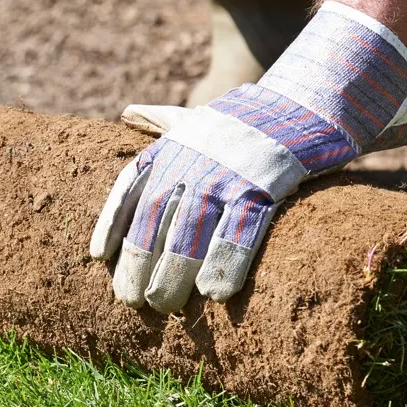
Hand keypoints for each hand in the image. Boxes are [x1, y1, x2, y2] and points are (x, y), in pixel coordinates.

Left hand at [90, 2, 406, 312]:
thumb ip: (163, 120)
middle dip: (140, 261)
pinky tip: (214, 294)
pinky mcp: (265, 183)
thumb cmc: (248, 121)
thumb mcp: (202, 115)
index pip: (130, 185)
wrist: (309, 101)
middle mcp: (193, 158)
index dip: (112, 222)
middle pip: (155, 217)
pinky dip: (226, 263)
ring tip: (163, 305)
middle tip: (135, 300)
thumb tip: (129, 111)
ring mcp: (227, 171)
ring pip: (191, 229)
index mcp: (173, 145)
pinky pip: (240, 230)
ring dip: (173, 272)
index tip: (97, 257)